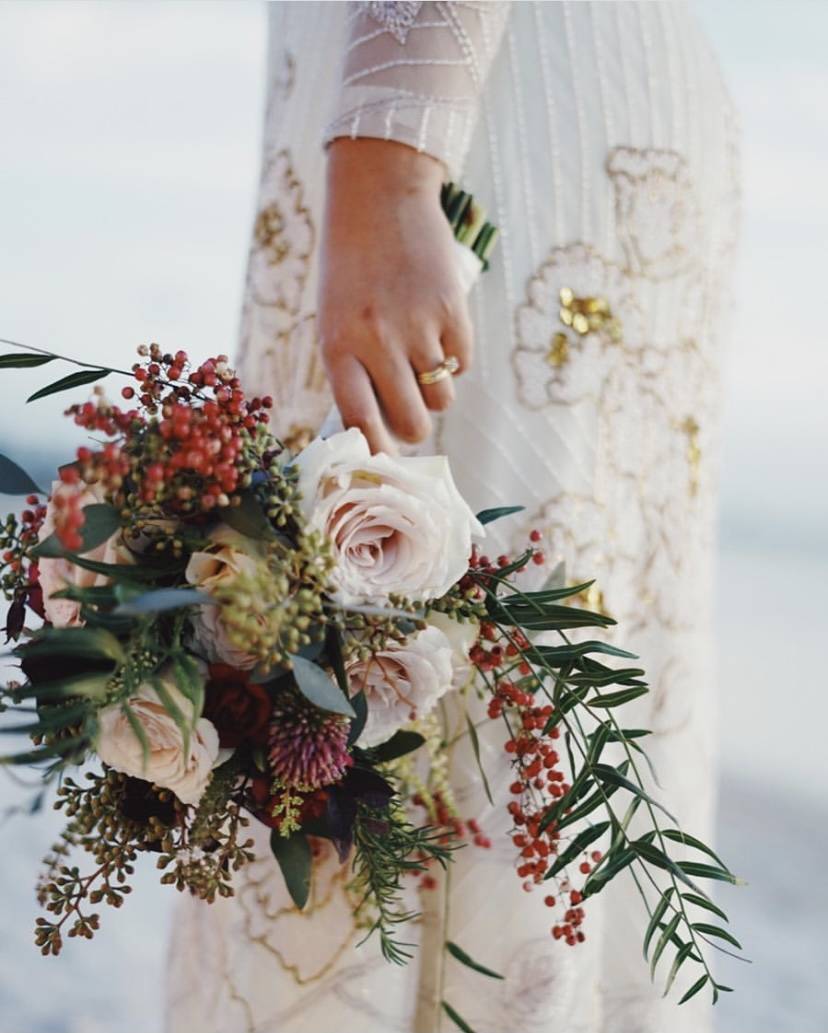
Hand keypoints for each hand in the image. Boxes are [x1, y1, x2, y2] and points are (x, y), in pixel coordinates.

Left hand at [317, 138, 472, 453]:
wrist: (380, 195)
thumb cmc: (350, 267)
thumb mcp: (335, 319)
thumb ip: (352, 372)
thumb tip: (378, 430)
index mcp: (338, 346)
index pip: (361, 422)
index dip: (376, 450)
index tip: (383, 460)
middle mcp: (378, 341)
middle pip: (413, 422)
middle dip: (414, 426)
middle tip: (410, 408)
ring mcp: (419, 326)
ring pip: (443, 398)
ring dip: (436, 389)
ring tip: (421, 357)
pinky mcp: (453, 309)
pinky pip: (463, 363)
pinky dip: (454, 357)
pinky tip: (437, 327)